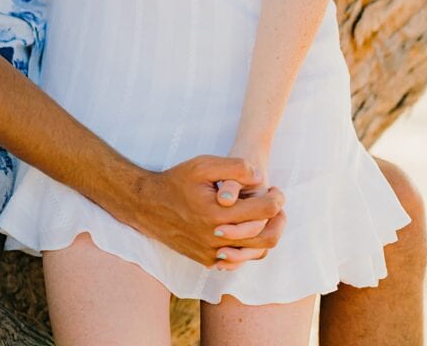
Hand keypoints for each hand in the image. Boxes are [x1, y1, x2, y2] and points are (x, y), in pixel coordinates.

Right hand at [127, 155, 282, 268]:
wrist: (148, 206)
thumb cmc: (176, 181)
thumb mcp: (203, 165)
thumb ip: (234, 167)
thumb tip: (259, 177)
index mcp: (219, 214)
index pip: (264, 211)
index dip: (277, 199)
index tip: (276, 190)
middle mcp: (218, 239)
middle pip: (266, 238)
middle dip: (278, 219)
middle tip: (277, 204)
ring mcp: (213, 254)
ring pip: (254, 254)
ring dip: (267, 234)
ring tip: (265, 216)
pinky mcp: (207, 261)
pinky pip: (238, 260)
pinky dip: (248, 247)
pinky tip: (245, 228)